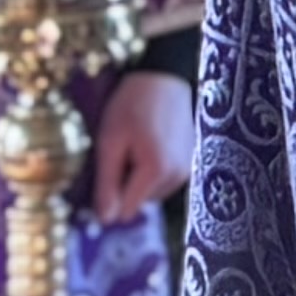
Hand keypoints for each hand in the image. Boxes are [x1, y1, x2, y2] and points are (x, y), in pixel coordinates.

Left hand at [87, 70, 191, 217]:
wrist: (165, 74)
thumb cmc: (133, 104)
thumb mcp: (110, 141)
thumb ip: (107, 183)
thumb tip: (105, 220)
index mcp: (156, 171)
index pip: (126, 210)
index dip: (109, 196)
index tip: (103, 173)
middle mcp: (177, 176)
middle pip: (140, 202)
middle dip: (126, 183)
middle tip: (121, 151)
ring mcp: (187, 168)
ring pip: (152, 192)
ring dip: (139, 177)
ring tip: (136, 144)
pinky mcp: (191, 160)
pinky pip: (164, 179)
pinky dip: (153, 169)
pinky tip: (150, 142)